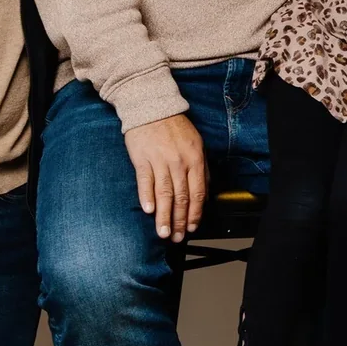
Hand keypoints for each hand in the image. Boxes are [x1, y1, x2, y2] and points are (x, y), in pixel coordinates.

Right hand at [124, 113, 206, 241]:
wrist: (152, 108)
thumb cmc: (175, 128)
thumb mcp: (197, 144)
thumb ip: (202, 168)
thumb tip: (204, 194)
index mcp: (195, 160)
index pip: (197, 193)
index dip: (195, 214)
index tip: (192, 228)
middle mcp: (179, 162)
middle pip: (181, 198)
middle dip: (180, 221)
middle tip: (177, 238)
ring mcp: (160, 161)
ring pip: (164, 194)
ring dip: (164, 217)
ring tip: (163, 233)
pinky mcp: (142, 159)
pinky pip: (145, 181)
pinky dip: (146, 197)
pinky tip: (148, 211)